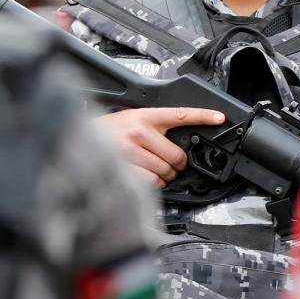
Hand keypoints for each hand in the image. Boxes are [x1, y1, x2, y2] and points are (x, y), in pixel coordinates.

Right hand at [95, 107, 225, 189]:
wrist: (79, 140)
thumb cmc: (108, 132)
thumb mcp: (131, 120)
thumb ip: (154, 128)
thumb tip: (178, 144)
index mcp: (144, 116)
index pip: (180, 114)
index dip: (203, 115)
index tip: (220, 117)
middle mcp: (139, 131)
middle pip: (176, 155)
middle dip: (177, 164)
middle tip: (170, 164)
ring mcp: (131, 151)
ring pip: (166, 171)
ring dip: (164, 176)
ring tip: (152, 169)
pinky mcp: (125, 169)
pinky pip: (152, 183)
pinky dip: (152, 184)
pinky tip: (143, 176)